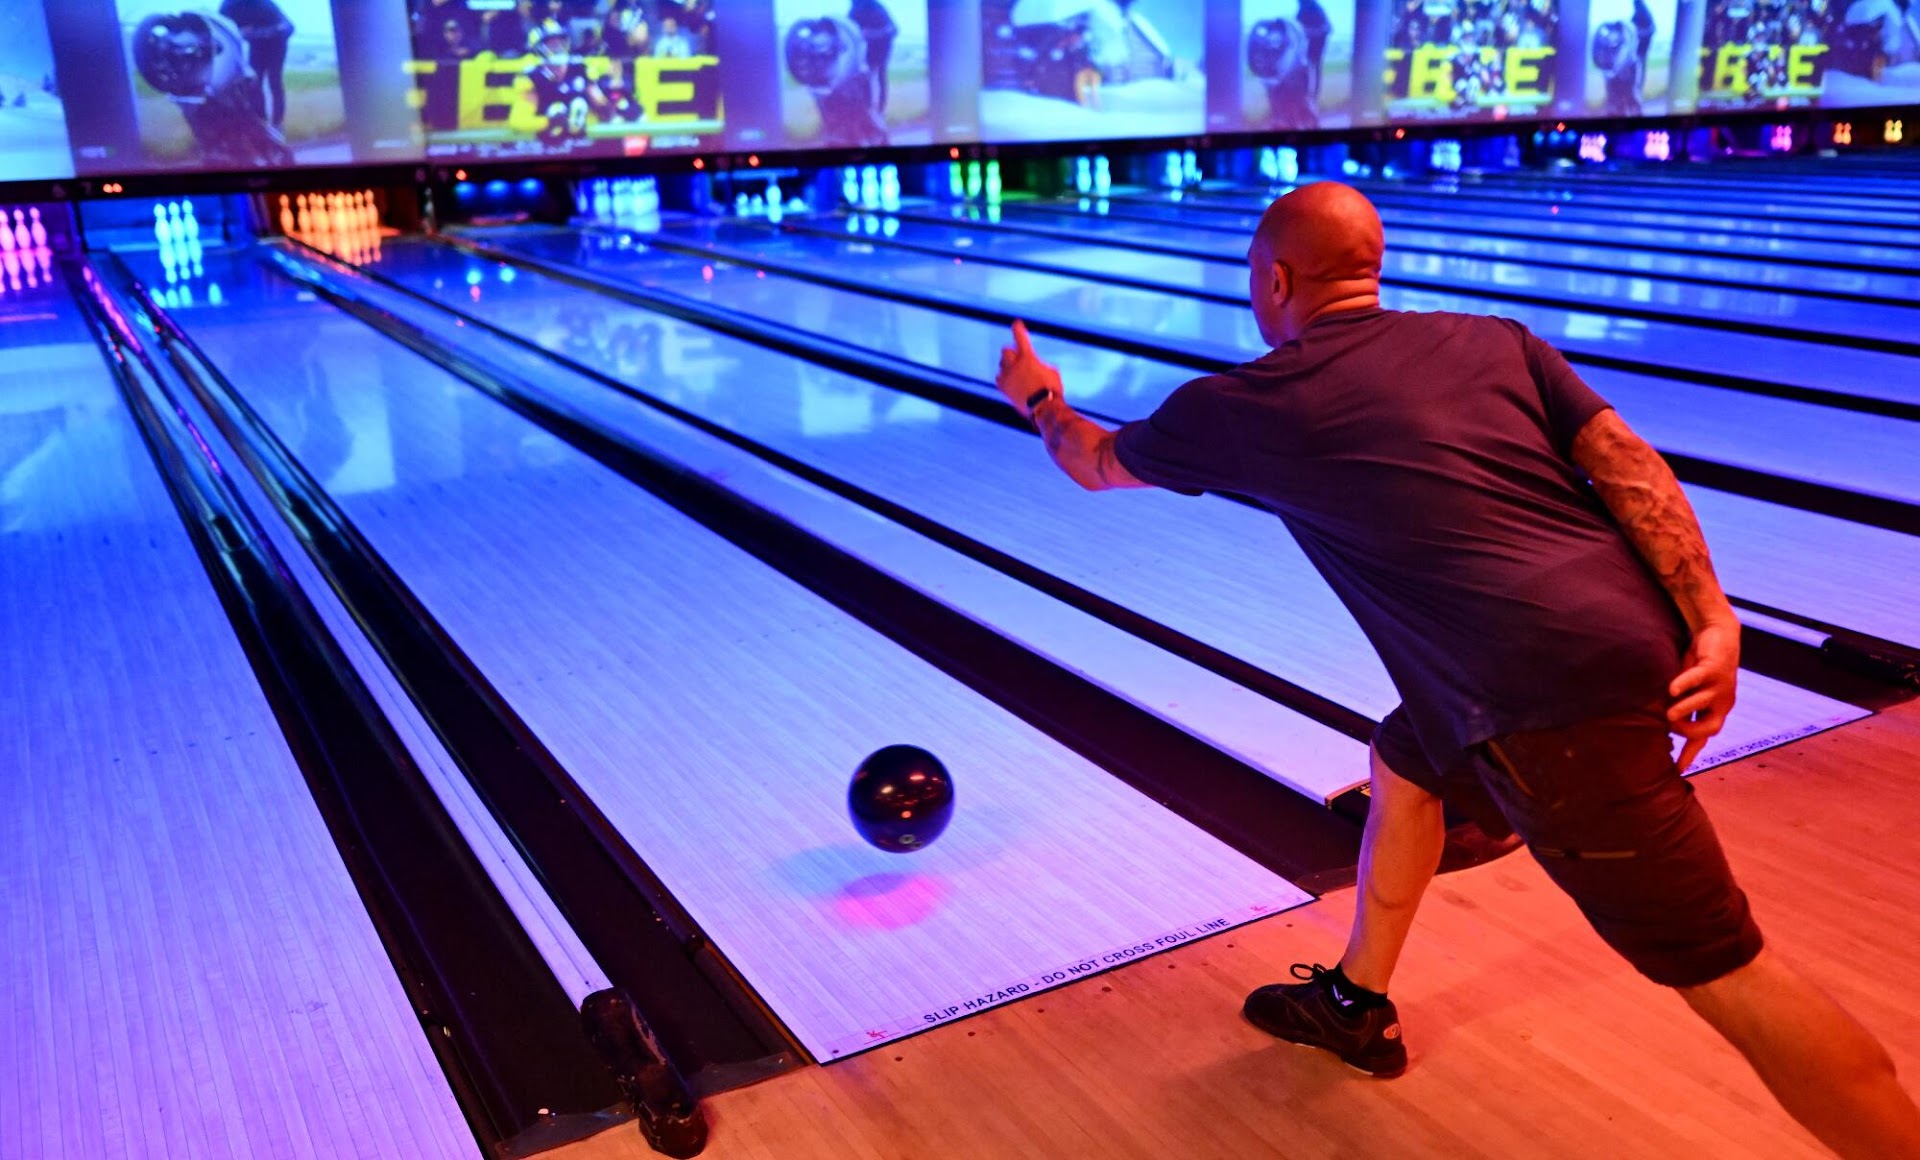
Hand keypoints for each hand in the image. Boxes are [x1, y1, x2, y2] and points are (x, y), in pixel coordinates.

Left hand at [996, 320, 1061, 417]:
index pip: (1020, 338)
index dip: (1018, 329)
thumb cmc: (1052, 389)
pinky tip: (1008, 380)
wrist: (1042, 407)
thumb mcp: (1053, 372)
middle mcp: (1014, 365)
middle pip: (1005, 351)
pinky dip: (1003, 378)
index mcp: (1027, 357)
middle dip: (1011, 352)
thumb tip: (1040, 368)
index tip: (1016, 323)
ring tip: (1014, 370)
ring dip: (1007, 365)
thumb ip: (1043, 365)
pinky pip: (999, 379)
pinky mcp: (1003, 389)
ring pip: (1001, 364)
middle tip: (1017, 356)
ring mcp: (1007, 377)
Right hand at [1669, 618, 1739, 772]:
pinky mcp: (1714, 667)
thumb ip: (1678, 704)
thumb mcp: (1689, 689)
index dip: (1690, 753)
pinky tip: (1672, 689)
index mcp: (1715, 709)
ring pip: (1704, 703)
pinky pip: (1698, 678)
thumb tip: (1657, 720)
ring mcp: (1720, 685)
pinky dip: (1685, 684)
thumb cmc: (1700, 665)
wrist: (1719, 635)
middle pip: (1711, 726)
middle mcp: (1721, 701)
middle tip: (1671, 728)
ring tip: (1668, 714)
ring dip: (1685, 710)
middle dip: (1691, 732)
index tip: (1679, 770)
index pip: (1702, 736)